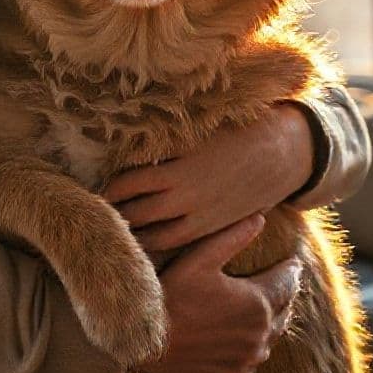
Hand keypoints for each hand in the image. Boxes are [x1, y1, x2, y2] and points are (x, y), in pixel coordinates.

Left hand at [103, 103, 314, 251]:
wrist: (281, 153)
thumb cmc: (235, 129)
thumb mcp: (197, 130)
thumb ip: (166, 140)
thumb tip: (128, 139)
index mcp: (180, 165)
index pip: (130, 182)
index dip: (110, 187)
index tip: (91, 187)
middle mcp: (187, 194)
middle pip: (137, 213)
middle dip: (114, 215)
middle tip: (91, 215)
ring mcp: (201, 215)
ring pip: (155, 235)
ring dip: (131, 234)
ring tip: (110, 231)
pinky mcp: (213, 227)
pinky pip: (177, 241)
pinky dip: (155, 243)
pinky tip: (141, 241)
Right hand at [142, 213, 302, 372]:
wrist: (146, 340)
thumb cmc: (173, 293)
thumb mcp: (201, 257)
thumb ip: (234, 236)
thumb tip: (261, 217)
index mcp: (258, 304)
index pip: (288, 284)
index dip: (291, 270)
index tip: (294, 262)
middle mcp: (260, 336)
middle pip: (283, 313)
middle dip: (284, 296)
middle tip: (283, 283)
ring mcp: (246, 361)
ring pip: (270, 340)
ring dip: (270, 324)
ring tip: (265, 310)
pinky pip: (250, 362)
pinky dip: (251, 348)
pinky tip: (241, 340)